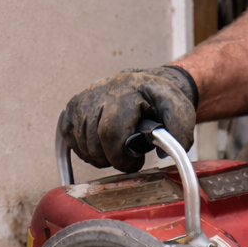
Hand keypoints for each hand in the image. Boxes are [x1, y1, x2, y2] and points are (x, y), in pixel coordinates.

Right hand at [59, 66, 196, 172]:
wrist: (147, 84)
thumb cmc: (161, 102)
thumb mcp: (180, 113)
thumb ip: (179, 133)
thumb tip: (163, 154)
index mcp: (127, 92)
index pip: (110, 132)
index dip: (120, 157)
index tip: (134, 162)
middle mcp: (101, 92)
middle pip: (93, 141)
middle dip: (110, 159)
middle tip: (125, 160)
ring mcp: (85, 98)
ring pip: (79, 141)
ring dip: (97, 156)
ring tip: (114, 152)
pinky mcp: (74, 105)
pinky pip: (67, 133)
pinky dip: (81, 148)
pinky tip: (98, 147)